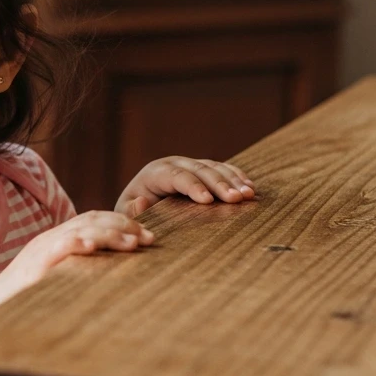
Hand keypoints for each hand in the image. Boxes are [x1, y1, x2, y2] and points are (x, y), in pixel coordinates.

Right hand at [0, 211, 152, 309]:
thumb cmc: (27, 296)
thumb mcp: (57, 275)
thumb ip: (79, 266)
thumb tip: (112, 269)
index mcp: (58, 238)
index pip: (93, 219)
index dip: (121, 222)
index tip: (147, 234)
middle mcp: (51, 238)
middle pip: (92, 220)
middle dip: (124, 226)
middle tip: (149, 237)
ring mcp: (42, 249)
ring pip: (81, 230)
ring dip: (110, 234)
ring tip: (133, 242)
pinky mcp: (36, 264)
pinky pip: (59, 247)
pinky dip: (78, 243)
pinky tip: (95, 245)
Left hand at [116, 157, 254, 216]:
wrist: (139, 201)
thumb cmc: (133, 210)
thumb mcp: (125, 212)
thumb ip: (131, 210)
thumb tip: (141, 202)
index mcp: (155, 172)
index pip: (175, 176)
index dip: (192, 187)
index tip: (207, 201)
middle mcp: (174, 163)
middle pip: (199, 170)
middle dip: (219, 184)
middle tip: (236, 199)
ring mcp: (191, 164)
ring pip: (214, 168)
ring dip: (233, 180)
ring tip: (248, 195)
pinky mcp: (203, 169)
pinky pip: (223, 169)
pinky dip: (237, 177)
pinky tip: (250, 188)